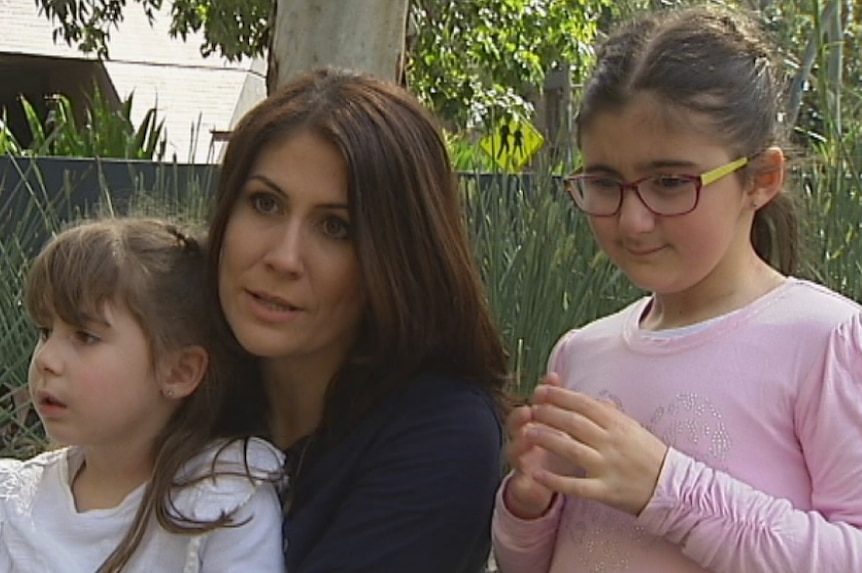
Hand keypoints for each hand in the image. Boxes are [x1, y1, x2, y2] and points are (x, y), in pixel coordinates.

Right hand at [503, 374, 574, 519]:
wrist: (549, 484)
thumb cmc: (557, 448)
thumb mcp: (562, 425)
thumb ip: (559, 402)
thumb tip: (555, 375)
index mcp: (534, 425)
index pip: (532, 405)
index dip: (536, 396)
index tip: (545, 388)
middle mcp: (523, 441)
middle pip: (514, 425)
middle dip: (520, 417)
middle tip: (529, 411)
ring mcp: (521, 462)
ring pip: (513, 451)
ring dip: (518, 444)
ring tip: (526, 439)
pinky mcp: (524, 485)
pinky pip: (521, 484)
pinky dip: (524, 482)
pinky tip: (529, 479)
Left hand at [527, 383, 667, 515]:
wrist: (674, 489)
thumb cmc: (651, 455)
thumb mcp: (634, 428)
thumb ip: (612, 414)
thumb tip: (594, 400)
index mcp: (618, 424)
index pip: (584, 404)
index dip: (560, 396)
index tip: (541, 391)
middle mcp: (612, 442)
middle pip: (573, 422)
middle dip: (548, 413)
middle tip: (529, 408)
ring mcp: (608, 466)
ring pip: (571, 448)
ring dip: (546, 439)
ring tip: (527, 432)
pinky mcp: (605, 490)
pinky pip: (576, 485)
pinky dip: (555, 479)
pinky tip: (536, 473)